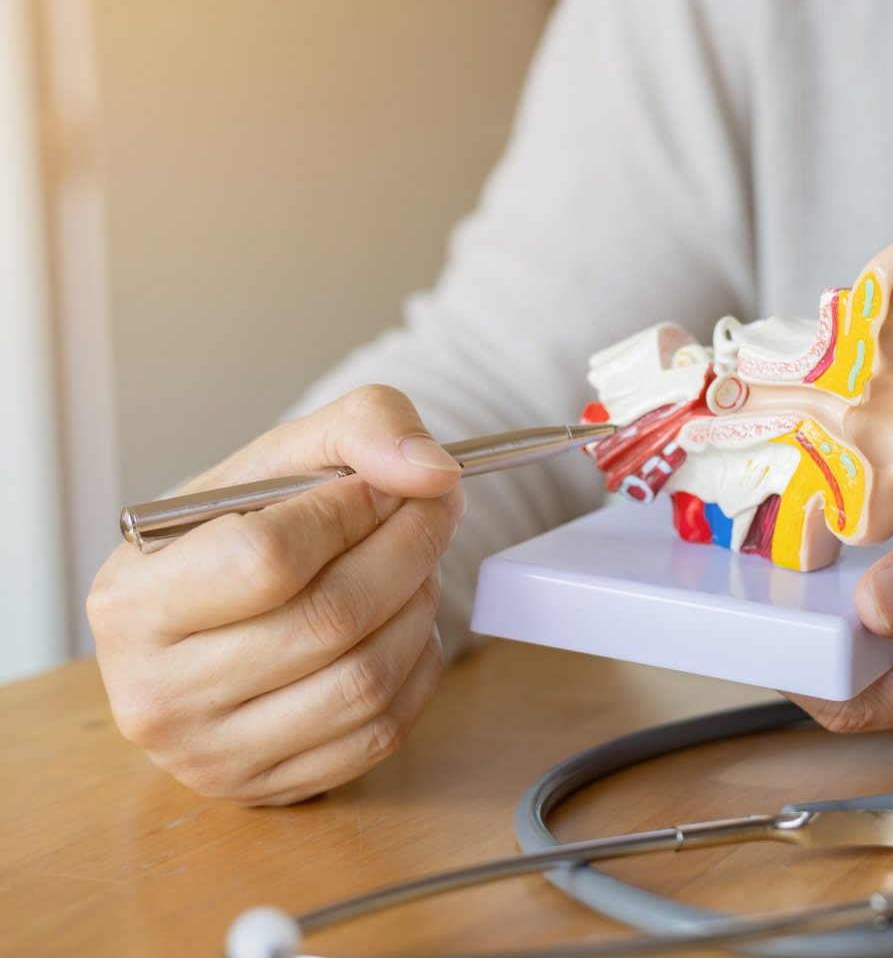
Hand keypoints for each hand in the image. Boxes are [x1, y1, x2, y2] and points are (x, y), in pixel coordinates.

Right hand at [87, 385, 465, 804]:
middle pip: (330, 620)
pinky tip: (405, 623)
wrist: (222, 609)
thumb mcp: (283, 456)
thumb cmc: (243, 531)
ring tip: (417, 565)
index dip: (353, 511)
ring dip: (420, 608)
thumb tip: (433, 470)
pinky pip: (382, 731)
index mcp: (132, 601)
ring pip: (365, 681)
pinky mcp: (270, 787)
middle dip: (409, 550)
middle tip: (437, 510)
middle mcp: (157, 691)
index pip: (267, 557)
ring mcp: (212, 753)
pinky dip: (418, 666)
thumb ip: (361, 427)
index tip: (389, 483)